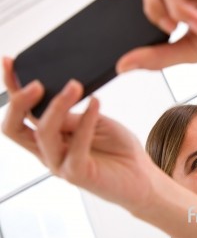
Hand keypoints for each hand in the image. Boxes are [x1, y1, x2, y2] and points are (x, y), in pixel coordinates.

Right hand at [2, 58, 155, 210]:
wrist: (141, 176)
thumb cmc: (119, 149)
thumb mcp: (95, 122)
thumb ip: (72, 116)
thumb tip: (55, 97)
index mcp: (50, 138)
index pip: (22, 113)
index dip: (12, 88)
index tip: (9, 62)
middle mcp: (49, 151)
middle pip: (15, 128)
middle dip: (20, 101)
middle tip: (38, 83)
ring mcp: (61, 164)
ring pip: (44, 133)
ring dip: (58, 105)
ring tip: (76, 86)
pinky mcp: (77, 174)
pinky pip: (76, 145)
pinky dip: (86, 120)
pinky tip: (96, 103)